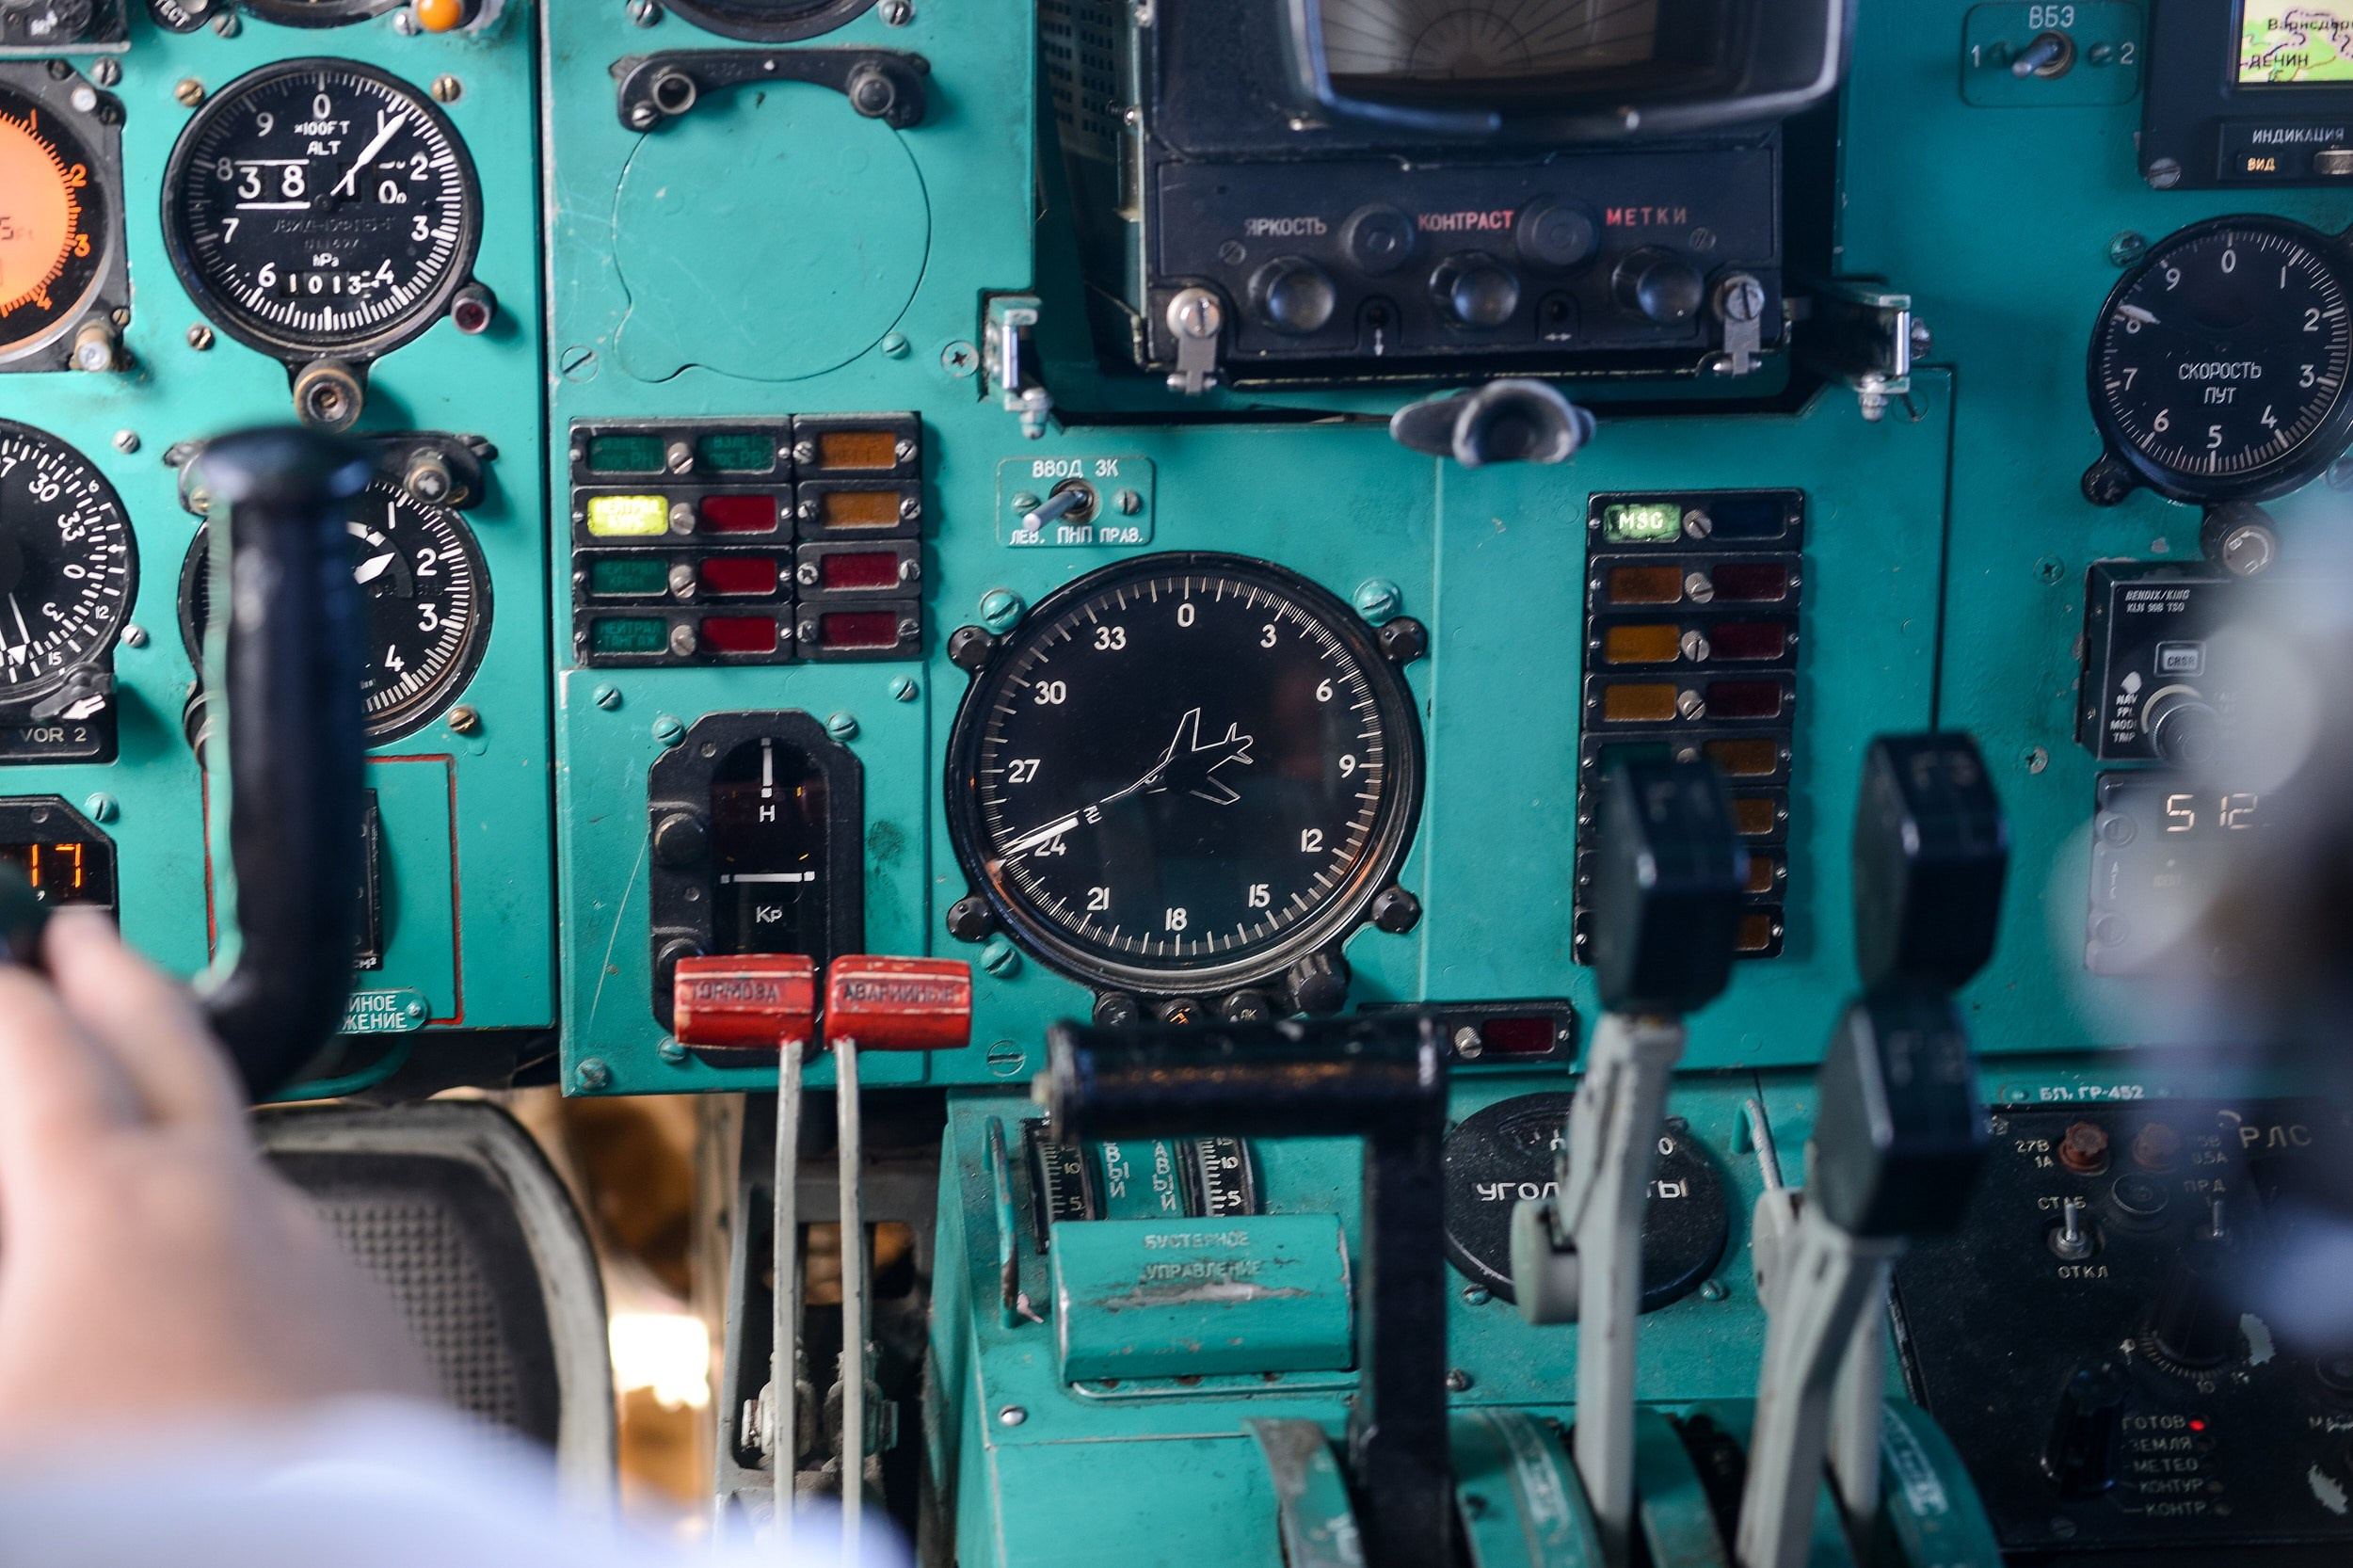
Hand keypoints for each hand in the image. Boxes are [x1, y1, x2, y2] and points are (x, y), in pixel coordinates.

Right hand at [0, 910, 434, 1446]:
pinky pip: (305, 1247)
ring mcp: (320, 1266)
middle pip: (174, 1051)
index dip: (5, 996)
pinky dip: (248, 1225)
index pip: (39, 1053)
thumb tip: (9, 1298)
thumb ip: (4, 1308)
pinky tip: (228, 1272)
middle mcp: (232, 1210)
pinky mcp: (377, 1337)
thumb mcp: (3, 1444)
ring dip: (189, 1117)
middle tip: (92, 939)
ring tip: (144, 1114)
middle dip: (123, 982)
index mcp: (108, 1203)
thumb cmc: (146, 1517)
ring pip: (249, 1154)